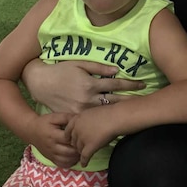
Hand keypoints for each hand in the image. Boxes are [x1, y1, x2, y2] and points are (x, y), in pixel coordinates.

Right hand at [22, 59, 144, 113]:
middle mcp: (87, 99)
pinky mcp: (75, 117)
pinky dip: (103, 119)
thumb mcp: (79, 64)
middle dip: (131, 100)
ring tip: (134, 112)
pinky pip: (92, 119)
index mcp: (90, 84)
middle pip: (115, 101)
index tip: (143, 84)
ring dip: (120, 111)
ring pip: (105, 112)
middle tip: (145, 101)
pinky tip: (114, 122)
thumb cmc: (61, 70)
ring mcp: (81, 110)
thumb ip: (99, 67)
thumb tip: (117, 70)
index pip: (116, 84)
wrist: (41, 83)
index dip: (131, 84)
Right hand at [30, 111, 79, 167]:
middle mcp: (52, 147)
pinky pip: (62, 165)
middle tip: (84, 144)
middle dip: (79, 149)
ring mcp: (51, 154)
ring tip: (81, 150)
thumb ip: (67, 117)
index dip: (77, 138)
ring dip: (76, 157)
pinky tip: (74, 156)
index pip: (68, 140)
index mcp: (53, 135)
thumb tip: (80, 119)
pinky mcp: (51, 159)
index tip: (83, 135)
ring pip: (67, 160)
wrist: (30, 131)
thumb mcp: (54, 117)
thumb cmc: (44, 123)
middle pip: (69, 152)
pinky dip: (70, 163)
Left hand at [63, 107, 119, 166]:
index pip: (68, 130)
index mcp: (77, 119)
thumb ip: (86, 119)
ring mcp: (83, 139)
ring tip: (84, 156)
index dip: (69, 136)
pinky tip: (84, 164)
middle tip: (81, 148)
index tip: (71, 139)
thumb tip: (88, 123)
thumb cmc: (108, 113)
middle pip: (73, 141)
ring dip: (81, 152)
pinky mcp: (90, 147)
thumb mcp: (92, 112)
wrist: (115, 118)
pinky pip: (85, 156)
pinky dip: (84, 161)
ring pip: (78, 149)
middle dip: (76, 145)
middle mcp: (77, 129)